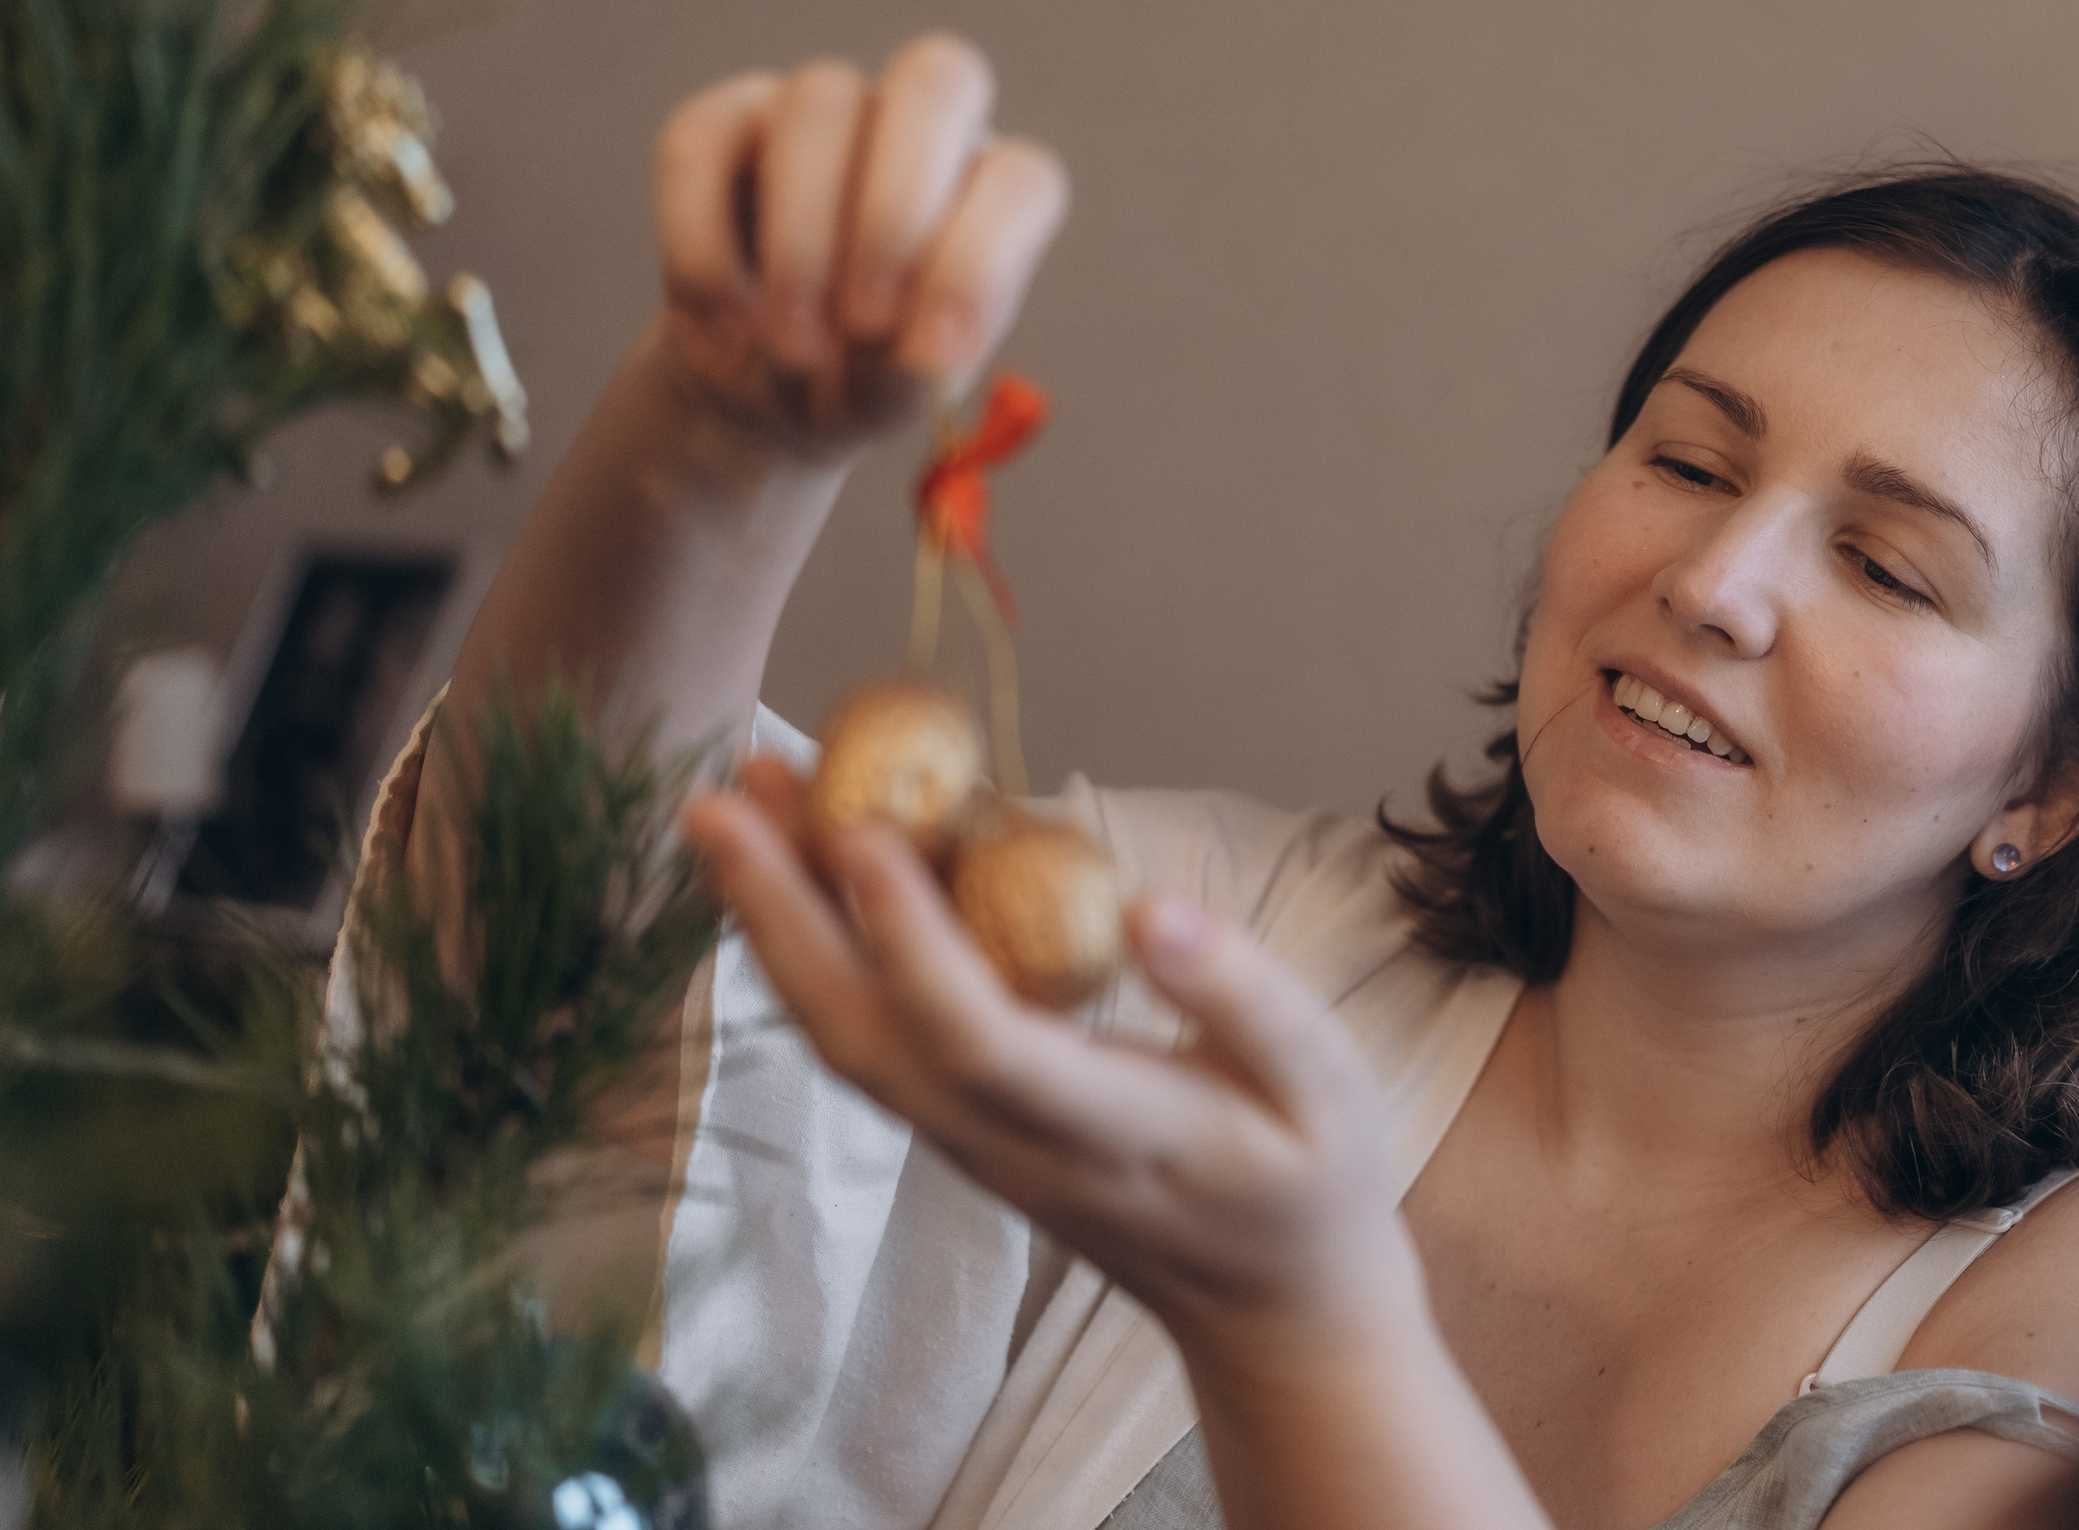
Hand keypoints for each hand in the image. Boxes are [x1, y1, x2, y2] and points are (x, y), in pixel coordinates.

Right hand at [651, 37, 1067, 451]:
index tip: (931, 355)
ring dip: (801, 242)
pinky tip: (726, 322)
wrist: (763, 385)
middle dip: (895, 213)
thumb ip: (913, 376)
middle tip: (864, 326)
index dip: (981, 262)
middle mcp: (921, 132)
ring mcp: (824, 112)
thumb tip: (913, 355)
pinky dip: (705, 245)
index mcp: (989, 195)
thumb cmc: (858, 379)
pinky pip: (700, 142)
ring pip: (819, 101)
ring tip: (791, 350)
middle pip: (937, 80)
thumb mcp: (894, 399)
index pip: (1021, 180)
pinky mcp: (724, 122)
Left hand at [680, 759, 1429, 1368]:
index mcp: (1108, 1131)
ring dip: (773, 928)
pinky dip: (809, 956)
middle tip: (717, 800)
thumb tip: (1154, 907)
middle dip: (782, 918)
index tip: (863, 835)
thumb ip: (1243, 998)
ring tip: (728, 813)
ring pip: (845, 1043)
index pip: (980, 1042)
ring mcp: (973, 1147)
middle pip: (865, 1039)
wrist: (1275, 1311)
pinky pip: (864, 1043)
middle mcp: (1010, 1146)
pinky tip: (788, 880)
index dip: (912, 944)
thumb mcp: (1327, 1085)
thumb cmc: (1314, 1181)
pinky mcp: (962, 1130)